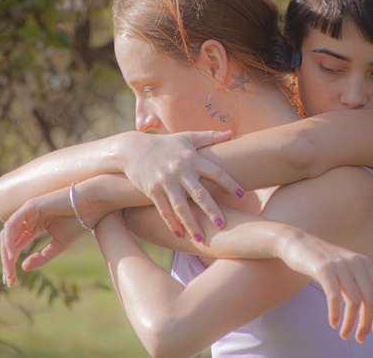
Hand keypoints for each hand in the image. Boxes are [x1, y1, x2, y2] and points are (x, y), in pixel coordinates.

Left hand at [0, 187, 88, 286]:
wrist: (92, 206)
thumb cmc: (79, 223)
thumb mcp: (59, 246)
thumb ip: (42, 256)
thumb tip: (23, 267)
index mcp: (34, 228)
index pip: (16, 246)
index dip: (11, 264)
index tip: (11, 281)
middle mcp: (28, 220)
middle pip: (9, 242)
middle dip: (7, 262)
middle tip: (9, 280)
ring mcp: (28, 212)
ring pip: (7, 234)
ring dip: (6, 253)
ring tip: (10, 270)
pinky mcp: (30, 206)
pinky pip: (12, 224)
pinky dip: (10, 240)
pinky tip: (13, 254)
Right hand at [116, 130, 242, 240]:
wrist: (132, 148)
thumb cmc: (165, 143)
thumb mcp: (187, 136)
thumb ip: (209, 136)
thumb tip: (231, 133)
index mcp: (191, 158)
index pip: (215, 171)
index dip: (228, 182)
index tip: (240, 194)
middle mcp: (179, 170)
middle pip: (199, 193)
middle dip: (211, 210)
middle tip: (222, 224)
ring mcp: (165, 182)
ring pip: (181, 207)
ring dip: (191, 224)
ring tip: (201, 239)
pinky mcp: (152, 191)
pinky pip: (164, 210)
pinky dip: (172, 223)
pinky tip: (180, 235)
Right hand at [278, 231, 372, 342]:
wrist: (297, 242)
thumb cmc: (321, 261)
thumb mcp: (345, 268)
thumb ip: (358, 283)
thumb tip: (370, 313)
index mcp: (365, 263)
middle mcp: (356, 262)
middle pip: (370, 300)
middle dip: (366, 323)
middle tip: (359, 338)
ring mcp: (340, 264)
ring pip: (354, 302)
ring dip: (350, 323)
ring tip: (343, 334)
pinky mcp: (324, 268)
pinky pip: (334, 297)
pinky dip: (335, 314)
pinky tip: (333, 323)